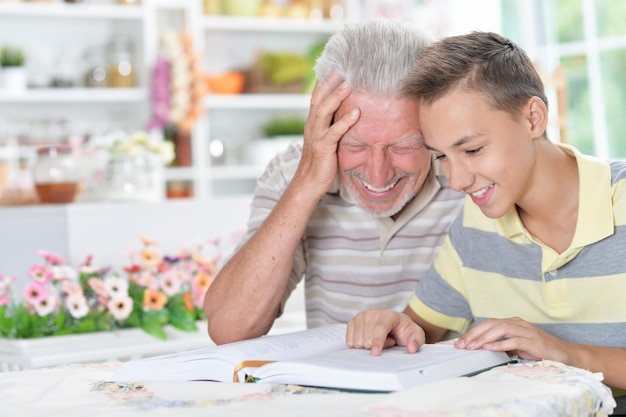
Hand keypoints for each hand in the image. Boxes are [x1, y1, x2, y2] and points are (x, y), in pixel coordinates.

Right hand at [294, 71, 359, 196]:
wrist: (309, 183)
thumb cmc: (322, 160)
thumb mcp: (328, 137)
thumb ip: (335, 123)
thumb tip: (351, 108)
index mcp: (313, 121)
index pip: (317, 94)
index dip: (325, 78)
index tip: (337, 62)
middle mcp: (312, 124)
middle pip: (318, 97)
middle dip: (329, 80)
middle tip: (343, 64)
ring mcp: (316, 135)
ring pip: (323, 111)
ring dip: (336, 96)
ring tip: (349, 83)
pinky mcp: (323, 148)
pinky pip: (334, 132)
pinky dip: (345, 121)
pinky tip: (357, 112)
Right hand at [346, 309, 425, 355]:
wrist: (395, 324)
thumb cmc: (404, 330)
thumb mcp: (416, 334)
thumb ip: (416, 340)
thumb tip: (412, 348)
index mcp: (388, 315)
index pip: (380, 328)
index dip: (377, 342)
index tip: (375, 353)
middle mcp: (372, 313)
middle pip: (367, 338)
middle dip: (376, 346)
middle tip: (387, 341)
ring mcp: (360, 317)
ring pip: (357, 341)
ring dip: (367, 346)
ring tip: (378, 340)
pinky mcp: (352, 322)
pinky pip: (349, 341)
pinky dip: (358, 345)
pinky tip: (368, 340)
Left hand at [455, 317, 570, 362]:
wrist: (565, 354)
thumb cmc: (539, 351)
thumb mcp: (517, 347)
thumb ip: (502, 344)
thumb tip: (481, 348)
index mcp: (513, 322)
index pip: (488, 323)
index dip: (473, 332)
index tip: (460, 342)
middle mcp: (518, 323)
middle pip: (491, 323)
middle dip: (474, 334)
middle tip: (461, 345)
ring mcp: (526, 331)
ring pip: (500, 329)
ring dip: (484, 338)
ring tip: (472, 347)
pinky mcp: (533, 341)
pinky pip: (514, 340)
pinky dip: (500, 344)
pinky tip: (489, 348)